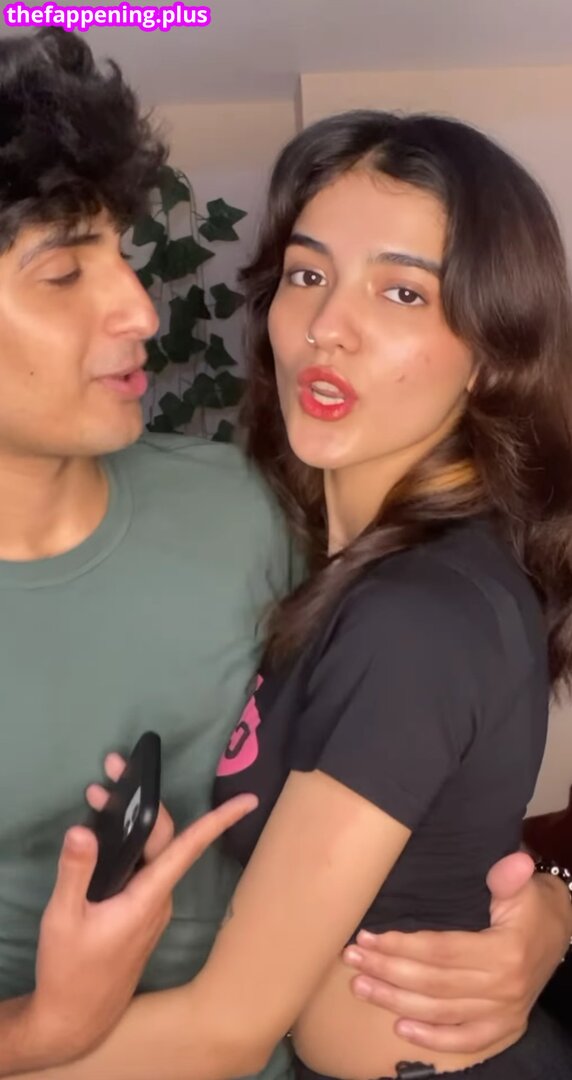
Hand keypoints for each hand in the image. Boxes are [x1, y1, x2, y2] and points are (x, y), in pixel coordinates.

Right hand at [29, 754, 256, 1065]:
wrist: (74, 1017)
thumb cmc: (72, 970)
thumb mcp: (64, 919)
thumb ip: (76, 872)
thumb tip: (85, 829)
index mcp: (147, 896)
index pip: (188, 847)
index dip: (219, 821)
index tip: (248, 800)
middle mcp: (157, 898)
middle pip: (162, 838)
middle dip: (143, 800)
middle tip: (112, 769)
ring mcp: (150, 906)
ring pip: (151, 852)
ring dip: (131, 820)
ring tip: (99, 793)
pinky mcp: (139, 912)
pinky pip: (143, 867)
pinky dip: (127, 843)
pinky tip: (103, 830)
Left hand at [343, 851, 571, 1053]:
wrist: (561, 933)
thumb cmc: (532, 905)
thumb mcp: (523, 886)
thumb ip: (508, 876)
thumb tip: (513, 861)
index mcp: (504, 953)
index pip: (441, 952)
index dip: (401, 945)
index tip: (368, 936)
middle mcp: (503, 989)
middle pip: (433, 984)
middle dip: (387, 971)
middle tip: (353, 959)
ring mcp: (503, 1013)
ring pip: (440, 1012)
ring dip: (395, 1002)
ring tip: (361, 987)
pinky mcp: (503, 1028)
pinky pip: (464, 1040)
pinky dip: (432, 1039)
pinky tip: (399, 1027)